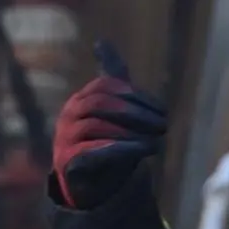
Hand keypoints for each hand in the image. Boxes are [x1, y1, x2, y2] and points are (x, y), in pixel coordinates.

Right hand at [51, 39, 168, 209]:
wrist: (90, 187)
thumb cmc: (105, 142)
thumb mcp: (112, 109)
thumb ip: (112, 77)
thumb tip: (100, 41)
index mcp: (81, 99)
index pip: (108, 87)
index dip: (138, 96)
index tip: (162, 111)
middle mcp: (68, 115)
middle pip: (102, 103)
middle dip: (137, 113)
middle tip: (163, 126)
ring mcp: (65, 137)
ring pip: (98, 124)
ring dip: (132, 132)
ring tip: (157, 142)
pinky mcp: (68, 161)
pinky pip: (92, 149)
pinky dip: (120, 148)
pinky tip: (142, 150)